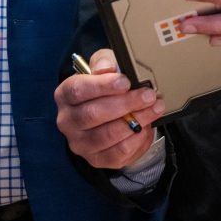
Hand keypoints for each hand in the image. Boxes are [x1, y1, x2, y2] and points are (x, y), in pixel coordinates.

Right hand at [54, 49, 162, 169]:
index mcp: (65, 95)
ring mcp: (81, 143)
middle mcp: (67, 121)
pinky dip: (138, 139)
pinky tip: (147, 126)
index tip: (125, 81)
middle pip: (93, 114)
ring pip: (108, 135)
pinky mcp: (97, 159)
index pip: (77, 90)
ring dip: (137, 120)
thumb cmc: (106, 86)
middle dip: (126, 103)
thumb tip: (106, 68)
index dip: (102, 85)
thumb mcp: (105, 66)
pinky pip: (119, 153)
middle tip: (148, 95)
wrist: (111, 113)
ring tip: (154, 108)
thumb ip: (104, 61)